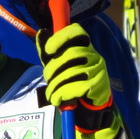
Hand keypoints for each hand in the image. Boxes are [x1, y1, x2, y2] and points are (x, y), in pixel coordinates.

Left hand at [36, 23, 121, 138]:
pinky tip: (57, 99)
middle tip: (48, 79)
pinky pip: (76, 88)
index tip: (49, 50)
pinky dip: (61, 94)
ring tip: (51, 93)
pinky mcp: (98, 86)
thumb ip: (49, 52)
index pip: (77, 32)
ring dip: (55, 86)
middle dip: (53, 69)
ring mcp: (98, 70)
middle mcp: (94, 55)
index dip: (61, 38)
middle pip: (70, 55)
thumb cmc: (72, 81)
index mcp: (84, 46)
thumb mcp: (59, 65)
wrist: (90, 106)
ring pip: (71, 72)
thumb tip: (40, 33)